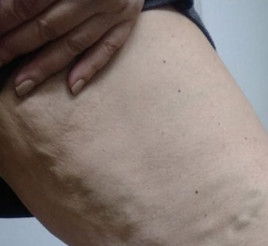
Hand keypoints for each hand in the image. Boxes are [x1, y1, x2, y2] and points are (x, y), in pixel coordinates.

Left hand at [0, 0, 144, 96]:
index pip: (28, 3)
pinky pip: (107, 50)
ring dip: (45, 67)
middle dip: (17, 46)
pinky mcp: (127, 23)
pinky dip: (89, 68)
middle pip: (48, 27)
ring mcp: (113, 11)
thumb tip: (4, 8)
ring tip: (22, 85)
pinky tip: (72, 86)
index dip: (5, 19)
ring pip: (73, 44)